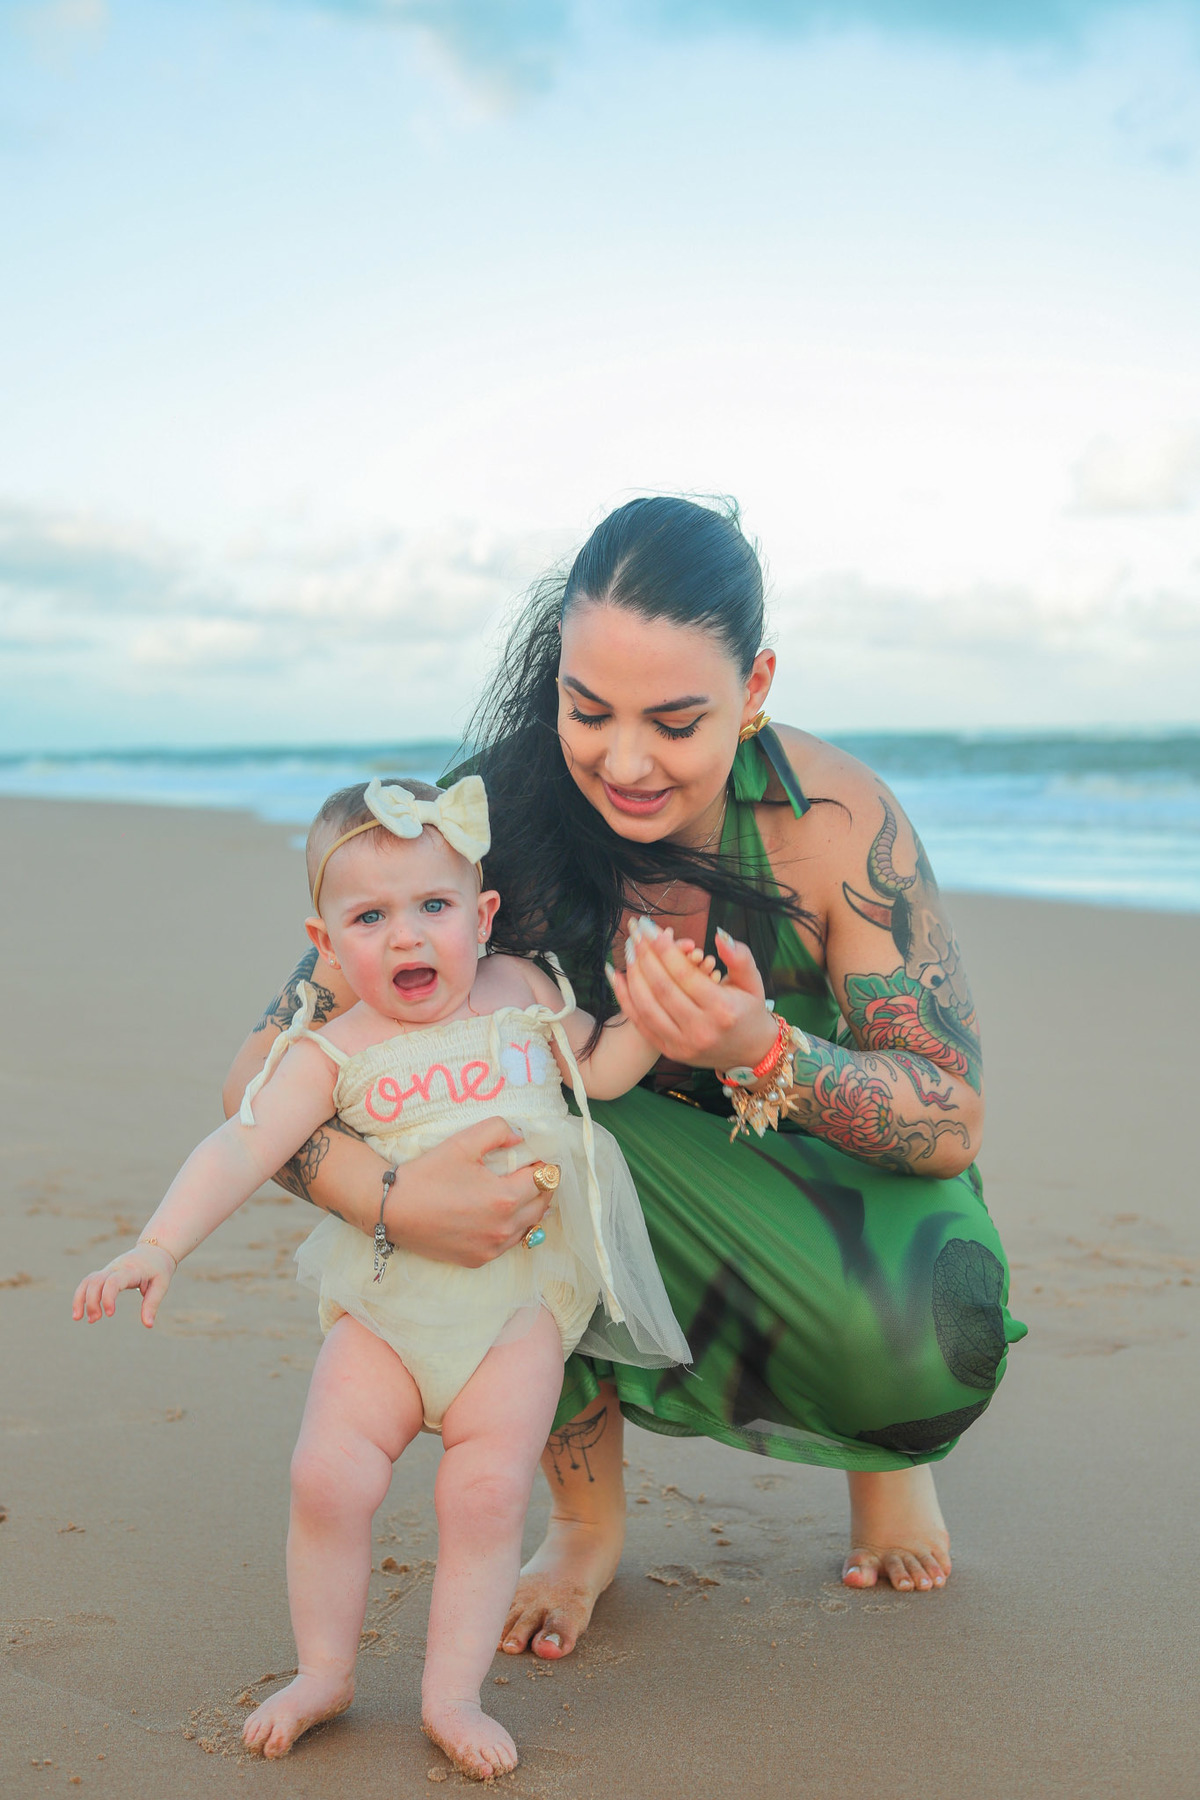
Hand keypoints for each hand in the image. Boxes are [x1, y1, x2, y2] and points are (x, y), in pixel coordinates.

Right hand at [72, 1243, 176, 1328]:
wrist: (154, 1249)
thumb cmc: (159, 1268)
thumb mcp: (161, 1285)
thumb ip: (152, 1304)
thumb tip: (148, 1325)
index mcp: (131, 1270)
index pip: (113, 1281)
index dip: (108, 1297)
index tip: (109, 1314)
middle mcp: (116, 1268)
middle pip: (96, 1281)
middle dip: (91, 1301)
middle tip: (95, 1319)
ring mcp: (108, 1269)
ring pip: (88, 1280)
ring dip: (80, 1298)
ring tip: (78, 1318)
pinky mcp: (105, 1273)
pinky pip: (88, 1282)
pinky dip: (81, 1295)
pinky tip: (80, 1312)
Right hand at [384, 1116, 551, 1268]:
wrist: (392, 1210)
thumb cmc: (427, 1174)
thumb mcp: (463, 1142)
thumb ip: (498, 1131)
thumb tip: (521, 1138)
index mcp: (504, 1197)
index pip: (544, 1179)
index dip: (545, 1164)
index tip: (537, 1156)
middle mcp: (503, 1227)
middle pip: (543, 1205)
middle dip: (542, 1186)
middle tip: (531, 1171)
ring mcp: (492, 1248)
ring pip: (530, 1227)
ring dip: (530, 1208)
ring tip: (517, 1191)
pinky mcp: (479, 1260)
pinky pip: (510, 1243)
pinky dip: (512, 1227)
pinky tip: (499, 1214)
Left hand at [609, 922, 777, 1069]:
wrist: (749, 1052)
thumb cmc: (750, 1010)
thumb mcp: (753, 982)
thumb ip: (740, 956)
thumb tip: (719, 935)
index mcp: (723, 1010)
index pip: (685, 975)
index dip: (665, 950)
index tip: (652, 929)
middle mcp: (701, 1030)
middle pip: (662, 989)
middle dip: (645, 956)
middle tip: (636, 933)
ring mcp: (682, 1044)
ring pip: (646, 1006)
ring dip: (632, 975)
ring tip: (629, 949)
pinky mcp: (669, 1051)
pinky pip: (639, 1022)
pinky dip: (624, 998)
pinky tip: (616, 974)